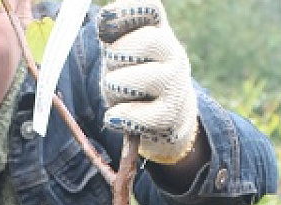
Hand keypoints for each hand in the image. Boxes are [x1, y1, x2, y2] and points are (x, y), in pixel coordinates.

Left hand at [97, 0, 197, 163]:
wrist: (165, 119)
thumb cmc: (135, 80)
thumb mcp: (121, 54)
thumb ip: (112, 34)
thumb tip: (105, 19)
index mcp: (159, 31)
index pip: (149, 9)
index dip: (126, 11)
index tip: (104, 21)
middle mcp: (174, 53)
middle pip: (147, 41)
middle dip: (117, 57)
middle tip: (114, 70)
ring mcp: (176, 84)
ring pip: (140, 79)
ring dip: (116, 88)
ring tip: (119, 94)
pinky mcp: (171, 115)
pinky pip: (140, 115)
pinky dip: (121, 116)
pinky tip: (114, 116)